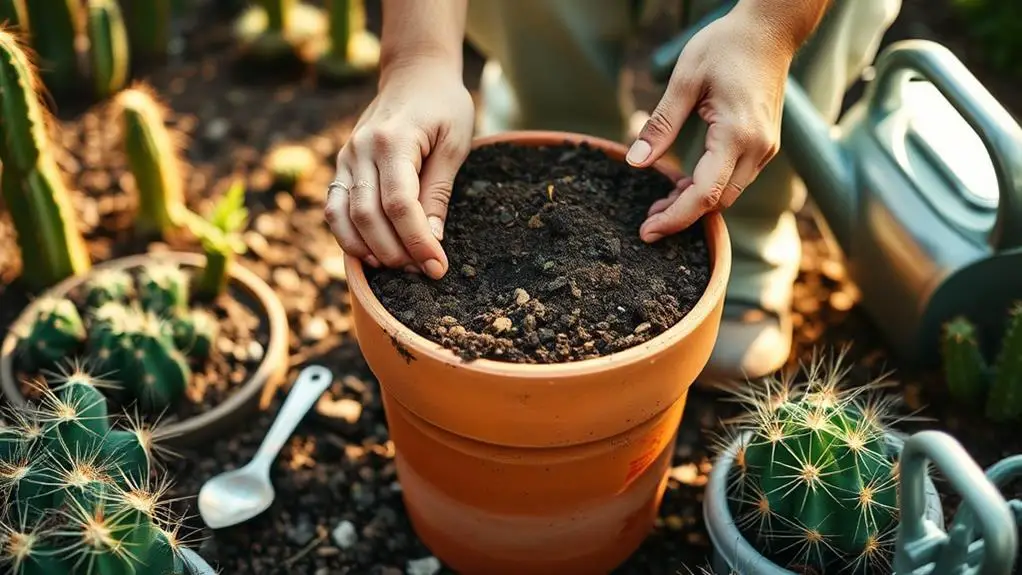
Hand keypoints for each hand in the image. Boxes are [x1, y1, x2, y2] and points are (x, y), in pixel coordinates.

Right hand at [326, 59, 474, 278]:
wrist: (415, 74)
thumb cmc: (444, 106)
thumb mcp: (455, 144)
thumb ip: (438, 191)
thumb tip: (431, 241)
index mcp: (393, 140)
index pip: (400, 204)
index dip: (418, 241)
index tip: (438, 267)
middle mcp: (361, 149)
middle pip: (369, 216)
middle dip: (397, 252)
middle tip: (423, 271)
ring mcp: (346, 157)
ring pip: (344, 217)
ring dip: (370, 250)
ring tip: (399, 266)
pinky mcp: (341, 166)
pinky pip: (334, 208)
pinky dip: (347, 236)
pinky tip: (372, 253)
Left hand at [626, 6, 794, 241]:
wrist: (770, 30)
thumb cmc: (726, 46)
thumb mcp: (684, 81)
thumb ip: (660, 126)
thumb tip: (634, 161)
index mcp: (737, 134)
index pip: (705, 194)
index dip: (675, 218)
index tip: (648, 231)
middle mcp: (757, 148)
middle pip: (718, 202)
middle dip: (682, 215)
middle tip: (647, 220)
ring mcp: (765, 148)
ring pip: (728, 194)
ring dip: (695, 203)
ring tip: (660, 201)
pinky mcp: (764, 145)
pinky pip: (735, 179)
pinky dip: (709, 187)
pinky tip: (682, 181)